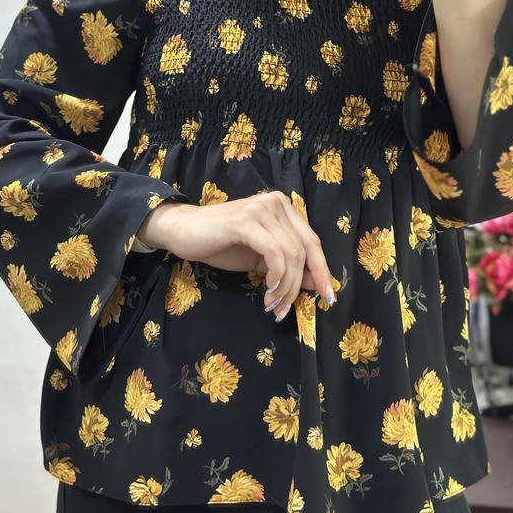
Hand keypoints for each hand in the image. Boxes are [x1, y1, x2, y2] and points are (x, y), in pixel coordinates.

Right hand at [143, 191, 334, 319]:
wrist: (183, 231)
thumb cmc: (221, 243)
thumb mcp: (261, 258)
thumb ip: (288, 266)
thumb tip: (317, 284)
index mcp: (283, 207)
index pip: (312, 241)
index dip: (322, 270)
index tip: (328, 297)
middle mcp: (276, 203)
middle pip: (304, 249)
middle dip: (299, 285)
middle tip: (285, 309)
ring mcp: (261, 209)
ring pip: (290, 253)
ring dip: (285, 286)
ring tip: (272, 304)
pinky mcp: (246, 221)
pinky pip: (274, 253)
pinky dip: (275, 276)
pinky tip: (267, 291)